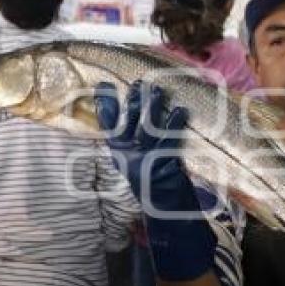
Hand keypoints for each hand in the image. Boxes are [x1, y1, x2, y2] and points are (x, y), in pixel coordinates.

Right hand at [95, 81, 191, 211]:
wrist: (162, 202)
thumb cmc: (148, 174)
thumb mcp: (131, 157)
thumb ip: (126, 137)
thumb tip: (130, 106)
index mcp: (119, 151)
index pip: (109, 124)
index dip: (105, 104)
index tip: (104, 85)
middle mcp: (129, 154)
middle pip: (129, 122)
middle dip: (134, 101)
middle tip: (139, 83)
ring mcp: (146, 158)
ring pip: (148, 128)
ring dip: (153, 108)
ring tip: (157, 90)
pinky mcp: (164, 163)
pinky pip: (170, 140)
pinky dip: (175, 124)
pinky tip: (180, 110)